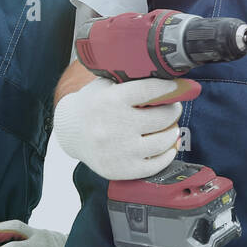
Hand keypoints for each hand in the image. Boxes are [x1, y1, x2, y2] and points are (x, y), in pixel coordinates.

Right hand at [51, 77, 183, 180]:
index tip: (177, 87)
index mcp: (111, 100)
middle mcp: (114, 125)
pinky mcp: (120, 169)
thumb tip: (166, 78)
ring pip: (162, 141)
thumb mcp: (105, 84)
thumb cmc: (92, 106)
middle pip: (162, 117)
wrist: (70, 133)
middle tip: (173, 108)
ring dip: (172, 132)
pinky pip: (155, 165)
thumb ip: (131, 79)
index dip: (170, 88)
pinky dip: (167, 155)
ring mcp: (118, 150)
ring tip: (171, 127)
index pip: (151, 90)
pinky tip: (168, 147)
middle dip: (172, 111)